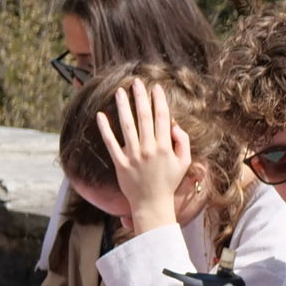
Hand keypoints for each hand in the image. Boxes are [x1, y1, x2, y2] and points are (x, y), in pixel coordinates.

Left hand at [95, 77, 193, 233]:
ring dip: (123, 107)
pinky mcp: (120, 163)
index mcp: (165, 147)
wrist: (152, 203)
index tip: (155, 87)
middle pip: (144, 117)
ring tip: (120, 92)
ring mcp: (133, 156)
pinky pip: (111, 143)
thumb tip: (173, 124)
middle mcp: (149, 149)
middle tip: (136, 82)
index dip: (159, 101)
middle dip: (141, 97)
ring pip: (127, 126)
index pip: (162, 118)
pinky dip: (105, 129)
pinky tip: (101, 115)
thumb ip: (182, 142)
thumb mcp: (184, 162)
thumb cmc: (169, 182)